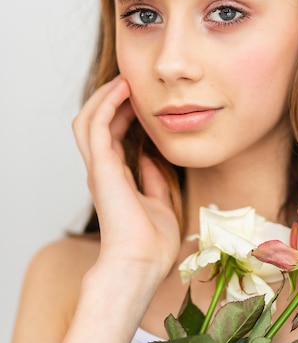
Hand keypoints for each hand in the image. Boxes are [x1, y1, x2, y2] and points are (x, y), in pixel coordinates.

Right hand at [72, 76, 180, 280]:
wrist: (142, 263)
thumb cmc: (152, 243)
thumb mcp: (161, 201)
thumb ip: (155, 178)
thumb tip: (154, 156)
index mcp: (116, 177)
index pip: (114, 134)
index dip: (125, 111)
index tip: (143, 94)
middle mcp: (103, 169)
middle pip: (97, 122)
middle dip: (112, 98)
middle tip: (132, 78)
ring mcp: (99, 168)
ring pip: (90, 119)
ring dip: (106, 96)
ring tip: (126, 78)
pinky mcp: (101, 167)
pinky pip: (97, 125)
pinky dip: (107, 103)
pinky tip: (125, 89)